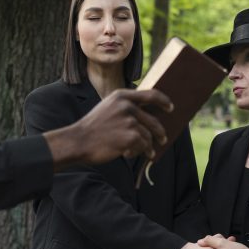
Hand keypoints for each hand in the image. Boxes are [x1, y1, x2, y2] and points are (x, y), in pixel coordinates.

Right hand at [45, 88, 172, 169]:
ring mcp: (129, 121)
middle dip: (160, 132)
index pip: (151, 94)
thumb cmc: (92, 128)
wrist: (78, 141)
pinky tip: (127, 154)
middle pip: (153, 120)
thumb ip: (124, 107)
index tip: (170, 108)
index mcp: (121, 96)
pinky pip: (143, 146)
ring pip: (148, 136)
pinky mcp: (131, 136)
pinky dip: (138, 152)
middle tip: (162, 139)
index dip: (164, 101)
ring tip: (142, 152)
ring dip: (146, 146)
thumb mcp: (107, 108)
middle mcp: (127, 106)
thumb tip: (146, 114)